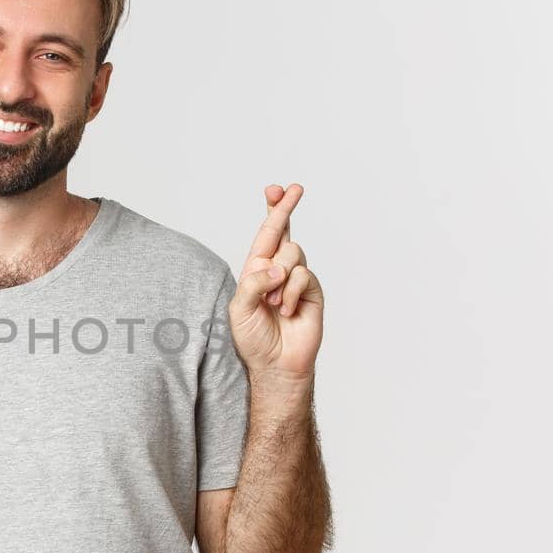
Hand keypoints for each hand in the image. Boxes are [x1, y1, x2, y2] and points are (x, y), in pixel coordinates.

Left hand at [228, 183, 324, 383]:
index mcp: (257, 269)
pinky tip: (286, 311)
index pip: (265, 234)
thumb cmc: (253, 338)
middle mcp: (278, 270)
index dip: (272, 210)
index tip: (276, 189)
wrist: (275, 364)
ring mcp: (297, 280)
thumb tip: (277, 268)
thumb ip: (253, 283)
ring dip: (279, 278)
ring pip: (292, 254)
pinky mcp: (312, 292)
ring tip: (273, 304)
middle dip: (286, 207)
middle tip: (295, 188)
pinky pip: (303, 276)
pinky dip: (291, 292)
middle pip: (284, 231)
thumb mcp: (240, 308)